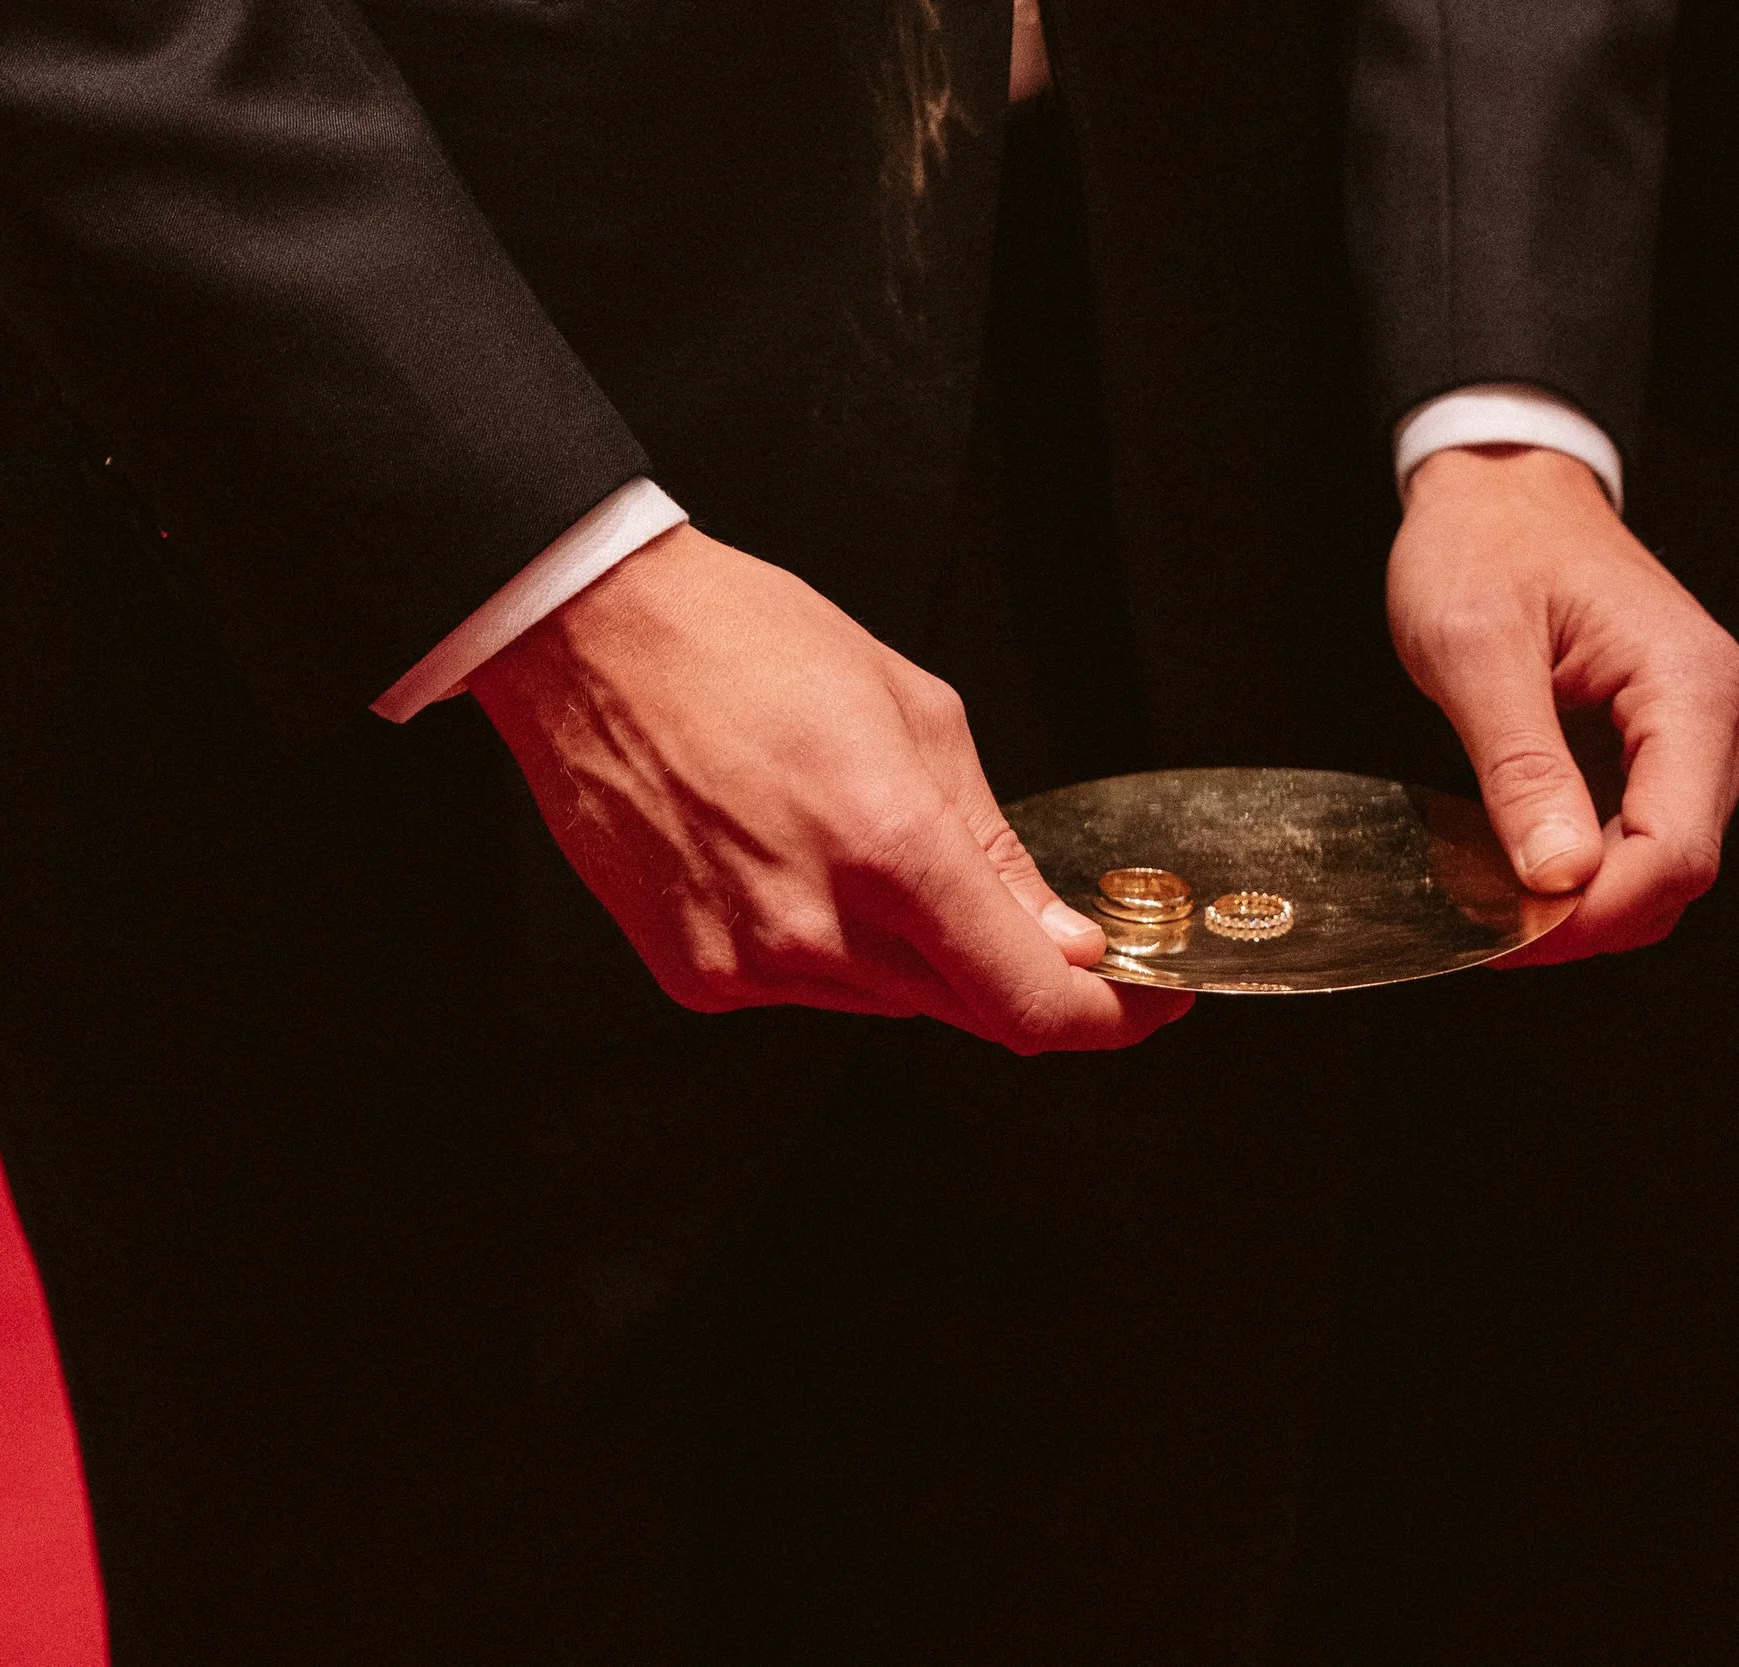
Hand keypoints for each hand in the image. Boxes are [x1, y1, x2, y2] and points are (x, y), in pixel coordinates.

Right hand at [467, 524, 1189, 1052]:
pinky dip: (836, 951)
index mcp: (891, 849)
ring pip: (889, 1001)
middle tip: (1048, 929)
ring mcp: (749, 963)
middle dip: (1018, 975)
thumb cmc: (747, 646)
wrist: (591, 638)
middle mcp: (817, 928)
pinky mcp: (696, 977)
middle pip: (967, 1009)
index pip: (1029, 1001)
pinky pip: (807, 992)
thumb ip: (995, 850)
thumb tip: (1061, 938)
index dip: (1108, 1020)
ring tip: (874, 851)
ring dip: (920, 956)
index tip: (1146, 1005)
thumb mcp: (919, 718)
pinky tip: (802, 868)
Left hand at [1388, 445, 1738, 963]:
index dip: (1593, 914)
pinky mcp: (1677, 751)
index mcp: (1692, 683)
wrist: (1503, 492)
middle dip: (1580, 917)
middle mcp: (1726, 714)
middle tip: (1477, 925)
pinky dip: (1581, 870)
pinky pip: (1642, 841)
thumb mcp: (1475, 649)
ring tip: (1486, 891)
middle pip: (1675, 872)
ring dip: (1578, 901)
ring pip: (1662, 870)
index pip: (1675, 850)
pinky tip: (1513, 861)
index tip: (1505, 940)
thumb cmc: (1486, 545)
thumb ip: (1520, 767)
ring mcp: (1709, 736)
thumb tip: (1559, 877)